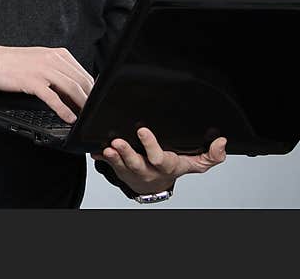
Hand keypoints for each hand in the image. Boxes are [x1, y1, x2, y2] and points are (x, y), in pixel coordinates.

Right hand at [0, 44, 93, 123]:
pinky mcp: (31, 81)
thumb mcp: (40, 61)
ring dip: (81, 105)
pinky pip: (52, 97)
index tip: (97, 102)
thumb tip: (75, 89)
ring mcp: (42, 70)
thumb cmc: (13, 63)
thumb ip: (58, 71)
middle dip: (91, 99)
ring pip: (70, 88)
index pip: (83, 73)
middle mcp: (52, 59)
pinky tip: (68, 117)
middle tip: (95, 113)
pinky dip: (63, 109)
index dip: (93, 90)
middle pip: (81, 81)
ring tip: (86, 117)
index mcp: (58, 54)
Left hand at [91, 127, 227, 195]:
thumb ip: (211, 155)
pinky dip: (100, 157)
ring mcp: (131, 169)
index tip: (143, 130)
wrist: (156, 184)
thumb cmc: (174, 167)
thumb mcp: (195, 163)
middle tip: (118, 142)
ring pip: (120, 165)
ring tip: (107, 147)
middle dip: (127, 153)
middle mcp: (147, 169)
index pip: (159, 157)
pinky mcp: (118, 168)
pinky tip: (95, 149)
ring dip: (113, 156)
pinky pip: (107, 164)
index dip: (150, 145)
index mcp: (165, 166)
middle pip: (136, 163)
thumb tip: (222, 142)